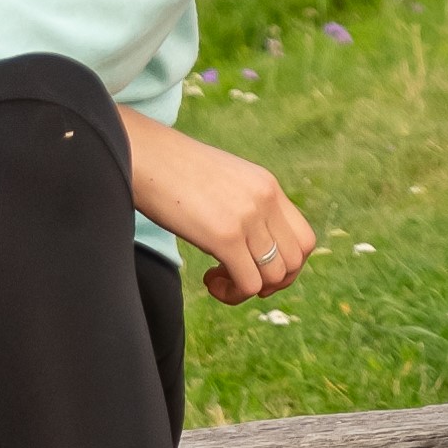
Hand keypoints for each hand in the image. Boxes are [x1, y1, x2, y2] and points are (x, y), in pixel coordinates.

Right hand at [125, 109, 316, 301]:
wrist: (142, 154)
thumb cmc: (170, 170)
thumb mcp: (221, 179)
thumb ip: (243, 203)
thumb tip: (249, 241)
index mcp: (267, 185)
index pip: (305, 239)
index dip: (287, 265)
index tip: (257, 267)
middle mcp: (265, 200)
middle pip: (295, 262)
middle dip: (272, 283)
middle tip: (239, 279)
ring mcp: (247, 218)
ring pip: (274, 277)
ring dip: (247, 289)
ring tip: (217, 278)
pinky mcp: (225, 236)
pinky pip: (249, 284)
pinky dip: (232, 293)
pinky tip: (209, 280)